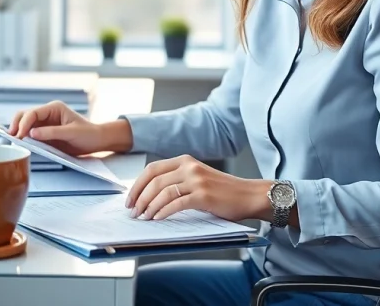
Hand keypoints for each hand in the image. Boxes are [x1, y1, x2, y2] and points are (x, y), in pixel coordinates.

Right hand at [8, 101, 130, 155]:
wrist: (97, 141)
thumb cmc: (88, 134)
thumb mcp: (72, 133)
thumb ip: (52, 133)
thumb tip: (32, 134)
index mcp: (54, 108)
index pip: (33, 113)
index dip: (24, 124)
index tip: (19, 136)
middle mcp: (47, 114)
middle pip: (25, 116)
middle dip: (16, 125)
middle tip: (12, 139)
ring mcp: (45, 123)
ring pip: (25, 125)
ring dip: (18, 132)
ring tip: (14, 143)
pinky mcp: (45, 133)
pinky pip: (31, 135)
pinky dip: (24, 139)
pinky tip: (21, 145)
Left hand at [126, 155, 269, 221]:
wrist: (250, 195)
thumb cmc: (224, 191)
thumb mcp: (198, 178)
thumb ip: (178, 181)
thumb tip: (149, 197)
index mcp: (185, 160)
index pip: (152, 169)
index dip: (137, 185)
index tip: (130, 199)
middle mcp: (189, 167)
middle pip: (154, 180)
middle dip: (139, 198)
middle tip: (133, 212)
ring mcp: (197, 180)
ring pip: (163, 192)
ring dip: (149, 207)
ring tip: (143, 218)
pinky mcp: (203, 195)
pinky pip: (176, 203)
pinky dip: (163, 212)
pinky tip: (157, 218)